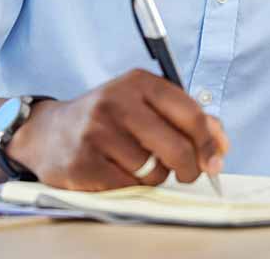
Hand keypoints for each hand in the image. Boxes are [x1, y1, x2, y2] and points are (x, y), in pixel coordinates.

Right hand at [6, 68, 229, 190]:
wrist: (48, 131)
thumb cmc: (110, 118)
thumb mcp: (145, 104)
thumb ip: (186, 117)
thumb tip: (221, 143)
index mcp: (140, 82)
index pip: (189, 113)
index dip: (209, 142)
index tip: (216, 160)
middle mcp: (118, 101)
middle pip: (176, 147)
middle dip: (189, 168)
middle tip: (187, 173)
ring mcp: (98, 131)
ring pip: (153, 171)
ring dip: (155, 176)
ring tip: (140, 165)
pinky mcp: (83, 161)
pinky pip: (127, 186)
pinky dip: (131, 185)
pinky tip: (118, 172)